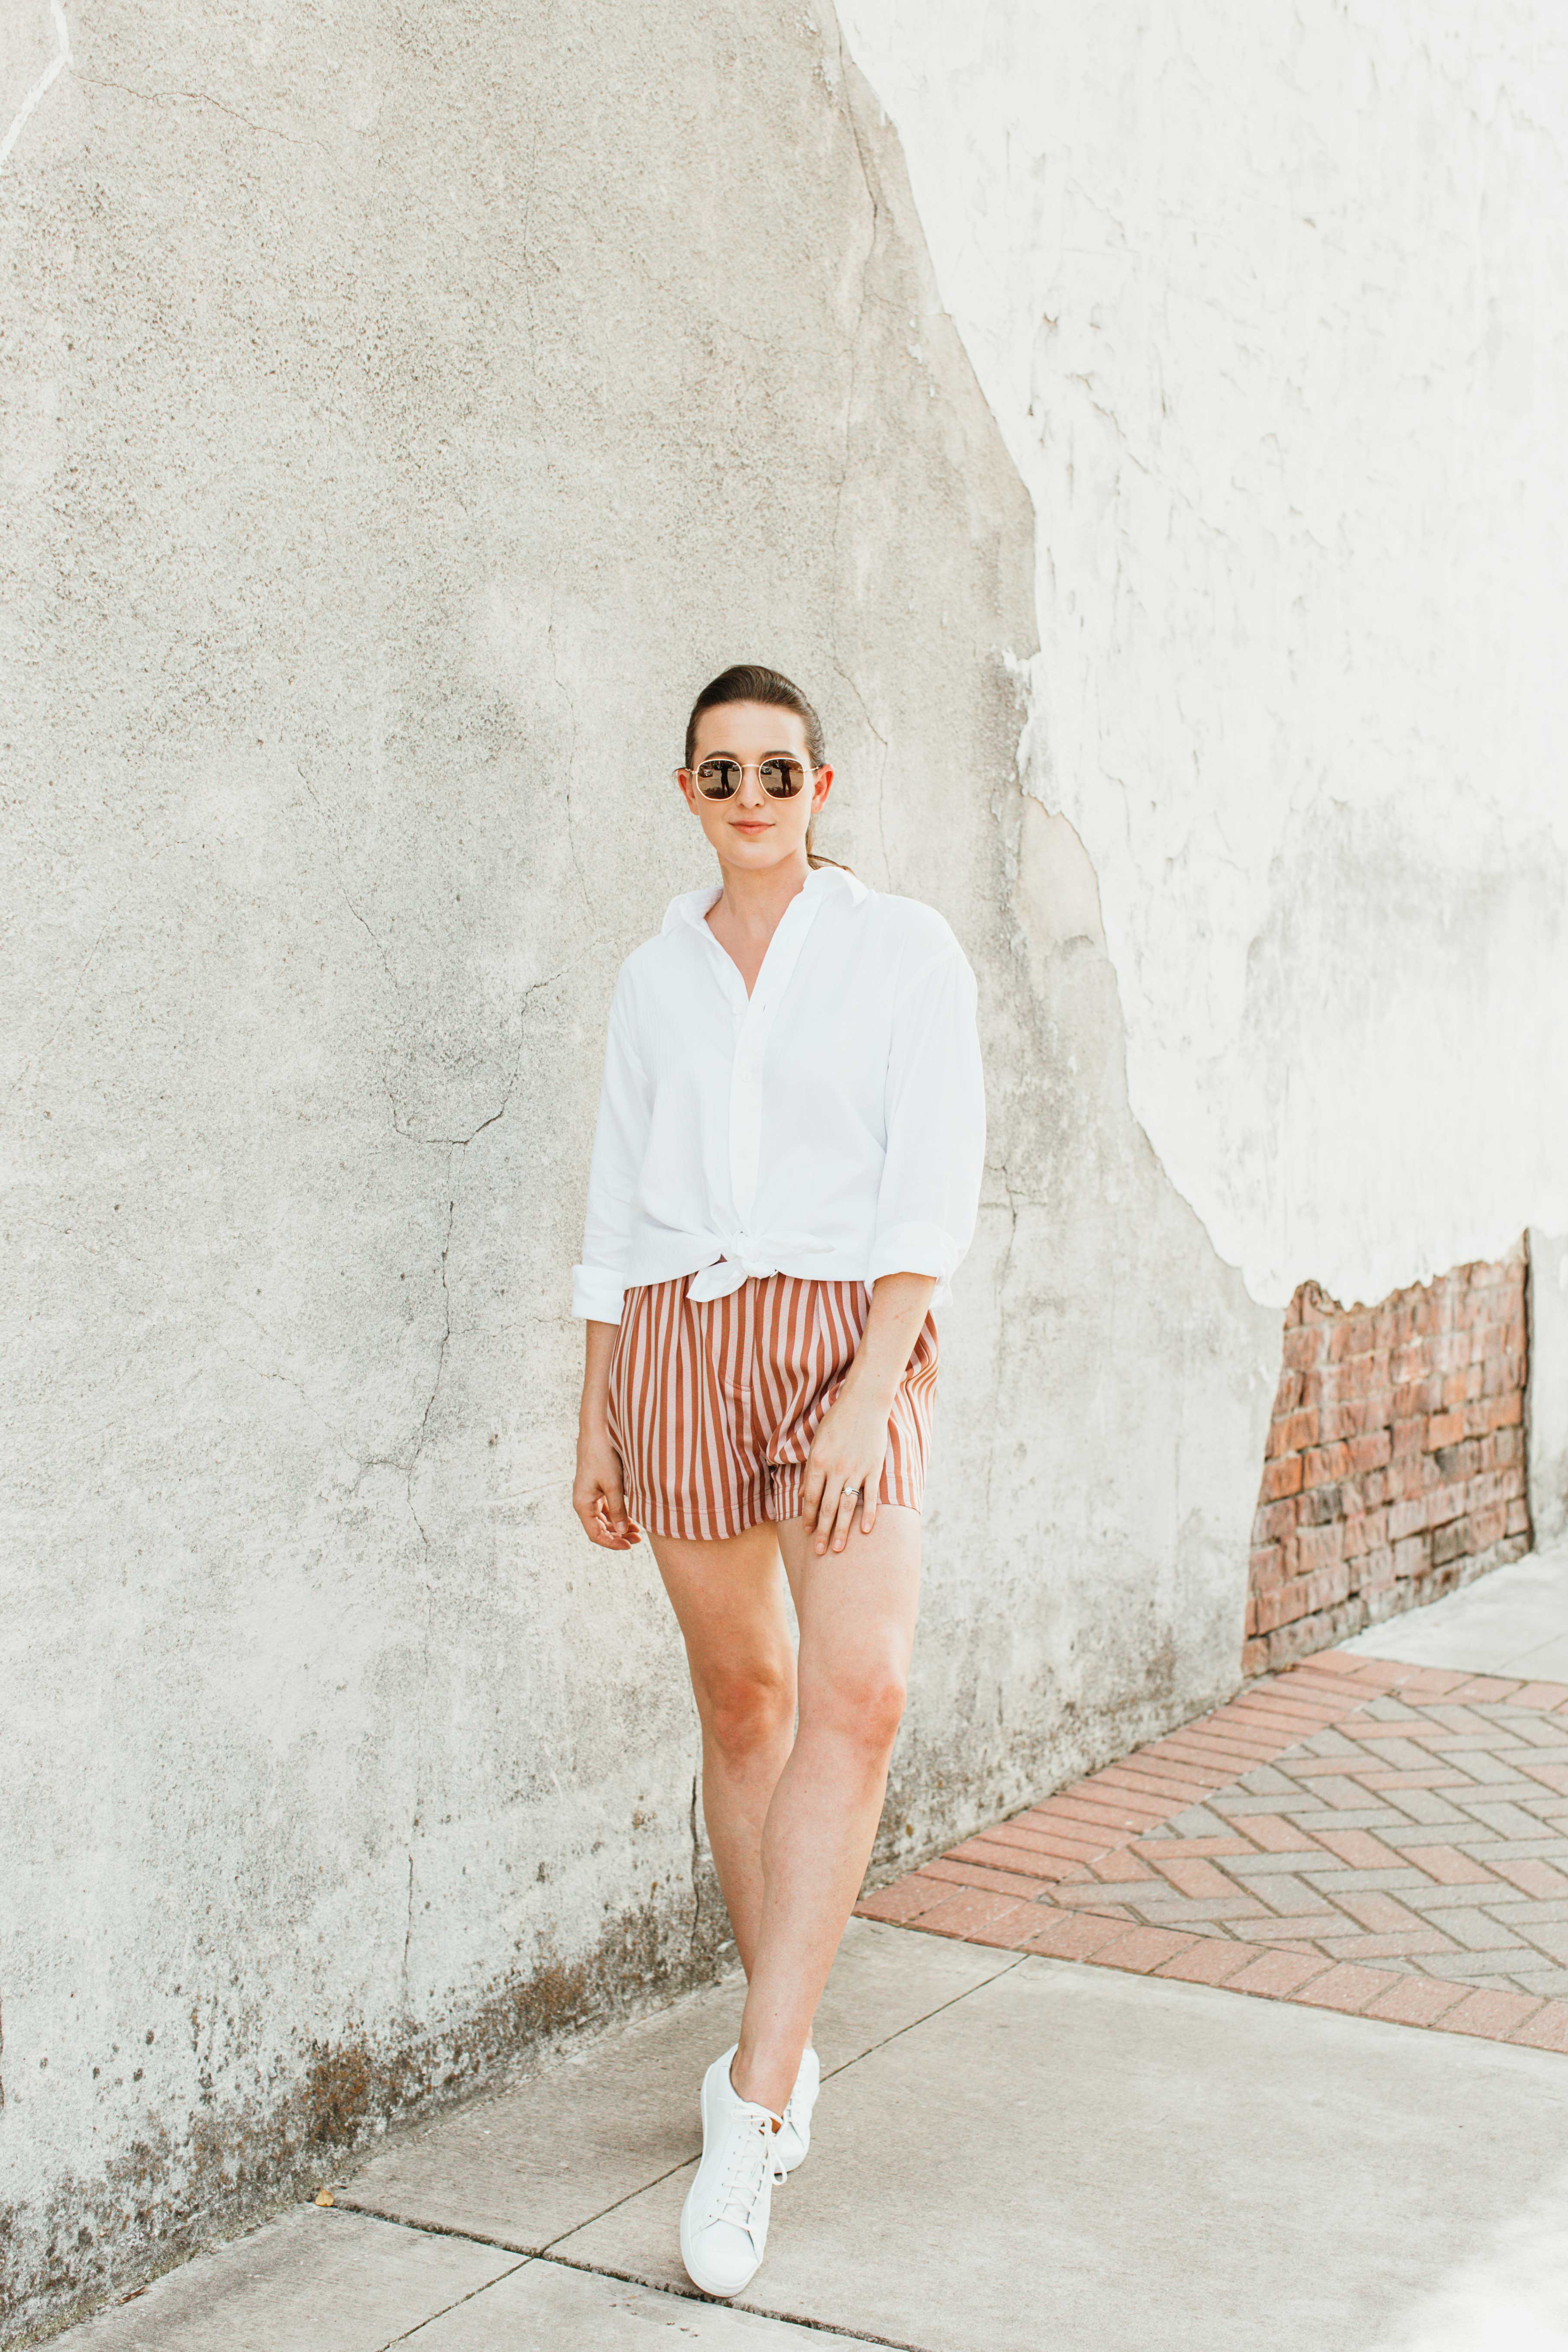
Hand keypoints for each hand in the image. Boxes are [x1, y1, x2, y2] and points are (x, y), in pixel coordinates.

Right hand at [573, 1426, 640, 1549]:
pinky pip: (606, 1509)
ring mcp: (589, 1496)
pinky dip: (618, 1515)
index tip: (630, 1545)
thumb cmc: (602, 1456)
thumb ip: (618, 1510)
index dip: (612, 1543)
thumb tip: (622, 1532)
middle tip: (639, 1538)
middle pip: (600, 1529)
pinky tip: (632, 1517)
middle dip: (619, 1536)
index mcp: (583, 1504)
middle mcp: (584, 1503)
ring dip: (620, 1527)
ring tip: (639, 1531)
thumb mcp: (613, 1485)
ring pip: (604, 1519)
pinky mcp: (596, 1489)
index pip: (596, 1534)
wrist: (597, 1432)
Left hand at [799, 1376, 890, 1555]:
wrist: (863, 1403)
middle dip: (822, 1531)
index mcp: (817, 1461)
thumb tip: (804, 1492)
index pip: (810, 1497)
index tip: (807, 1531)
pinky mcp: (873, 1468)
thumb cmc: (836, 1420)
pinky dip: (868, 1514)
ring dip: (842, 1530)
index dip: (808, 1516)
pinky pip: (870, 1496)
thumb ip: (811, 1468)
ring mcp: (856, 1470)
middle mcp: (835, 1468)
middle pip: (827, 1507)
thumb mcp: (816, 1441)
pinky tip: (864, 1530)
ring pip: (847, 1506)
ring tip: (838, 1549)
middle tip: (819, 1552)